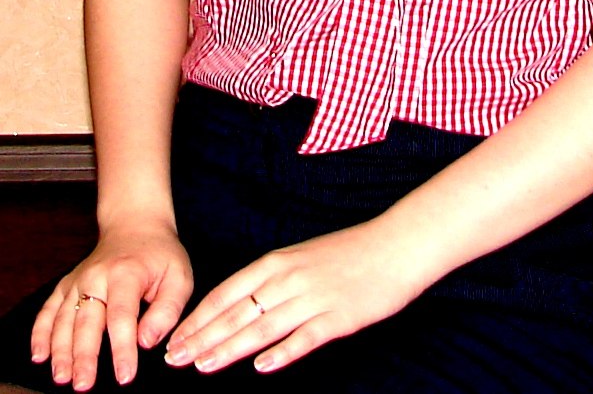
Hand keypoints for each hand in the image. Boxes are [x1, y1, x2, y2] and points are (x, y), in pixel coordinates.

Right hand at [31, 219, 192, 389]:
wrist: (136, 224)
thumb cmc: (160, 255)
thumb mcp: (179, 276)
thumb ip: (167, 310)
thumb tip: (147, 342)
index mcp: (126, 273)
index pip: (122, 316)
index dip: (122, 348)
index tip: (125, 376)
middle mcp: (97, 276)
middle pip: (87, 321)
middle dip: (84, 356)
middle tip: (83, 385)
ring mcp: (78, 279)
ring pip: (64, 318)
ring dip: (60, 350)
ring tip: (62, 377)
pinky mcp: (67, 284)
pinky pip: (49, 309)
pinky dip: (41, 333)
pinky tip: (39, 356)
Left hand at [164, 218, 424, 374]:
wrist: (396, 245)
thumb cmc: (349, 252)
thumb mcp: (303, 256)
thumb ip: (273, 279)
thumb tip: (241, 305)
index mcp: (278, 261)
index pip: (227, 292)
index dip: (199, 318)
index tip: (176, 338)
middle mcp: (289, 278)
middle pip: (237, 313)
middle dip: (203, 337)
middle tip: (174, 359)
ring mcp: (313, 298)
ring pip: (263, 328)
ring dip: (229, 348)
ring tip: (203, 366)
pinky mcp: (339, 317)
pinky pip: (305, 338)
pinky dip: (282, 352)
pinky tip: (262, 367)